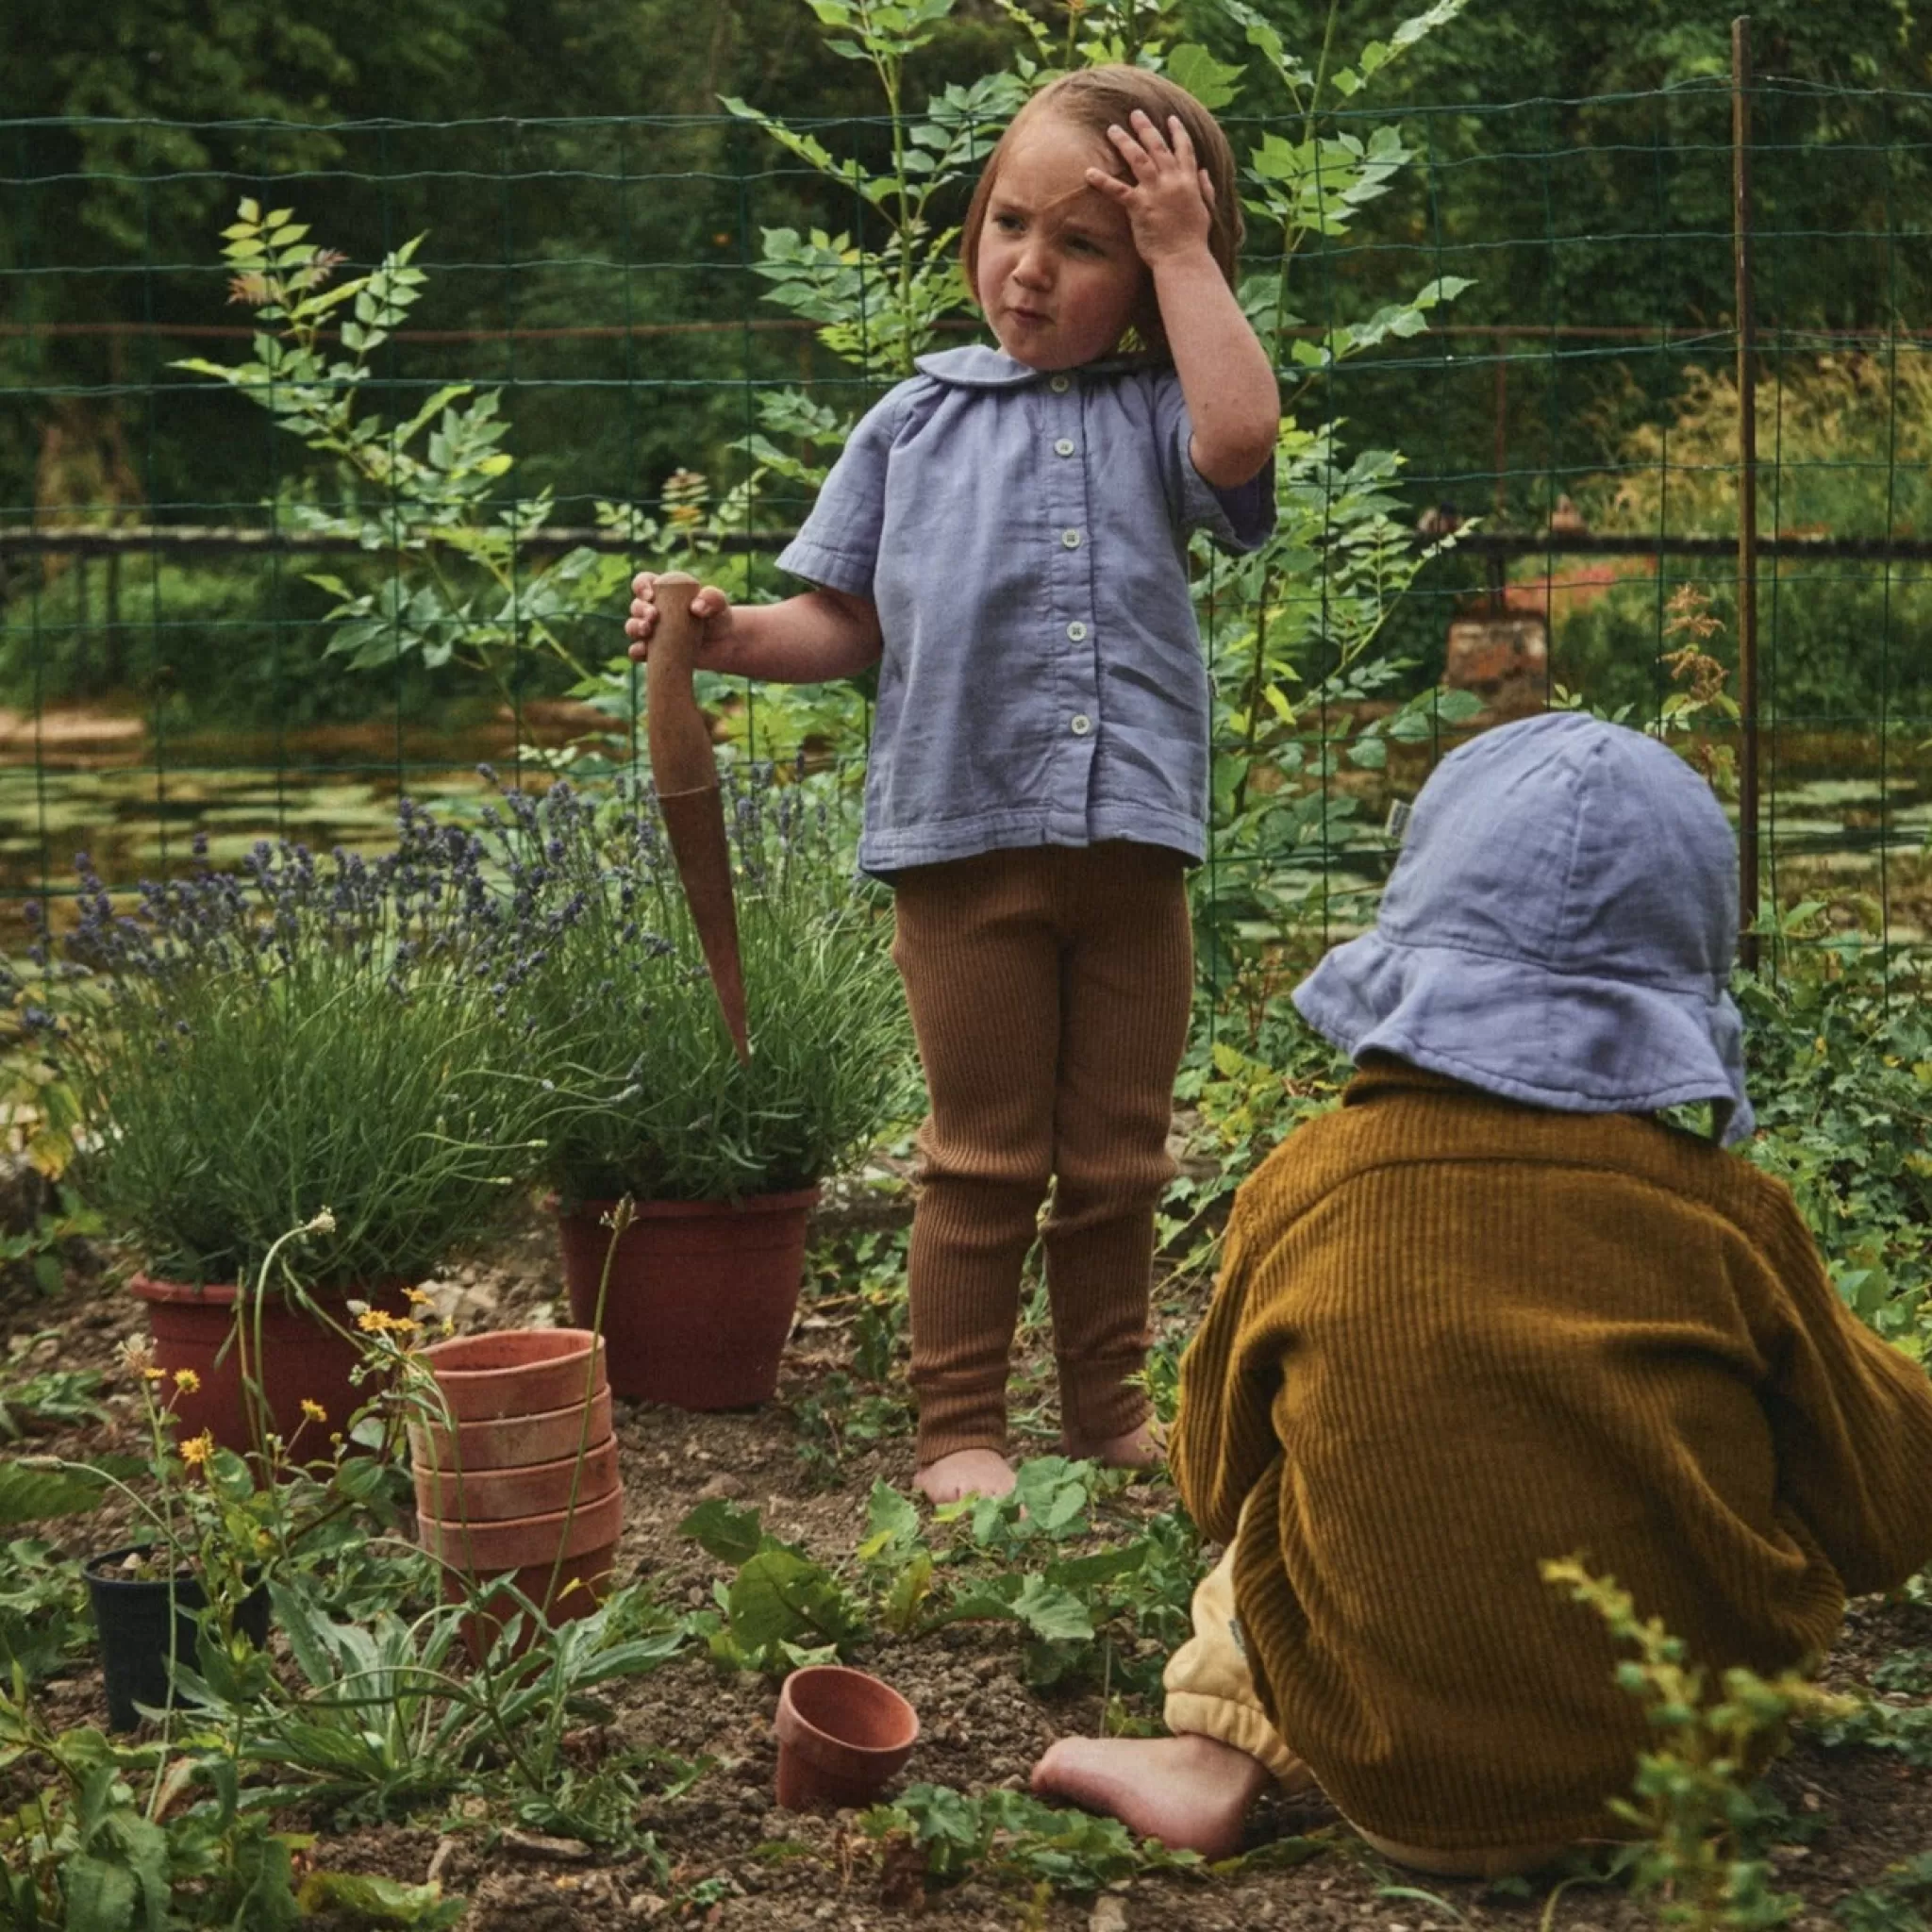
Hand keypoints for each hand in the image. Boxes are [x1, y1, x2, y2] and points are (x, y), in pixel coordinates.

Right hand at [624, 573, 733, 662]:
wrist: (723, 644)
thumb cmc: (718, 616)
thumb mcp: (719, 604)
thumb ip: (712, 598)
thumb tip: (696, 607)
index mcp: (663, 591)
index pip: (644, 582)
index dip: (641, 586)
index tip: (651, 595)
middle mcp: (652, 609)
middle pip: (636, 606)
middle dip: (640, 610)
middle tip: (653, 616)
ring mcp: (651, 631)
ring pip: (632, 627)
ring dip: (635, 628)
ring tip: (647, 631)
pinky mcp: (653, 652)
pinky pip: (637, 651)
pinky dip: (637, 651)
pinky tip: (644, 652)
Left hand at [1085, 110, 1213, 268]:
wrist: (1184, 258)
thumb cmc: (1194, 240)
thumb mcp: (1205, 209)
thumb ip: (1204, 188)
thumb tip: (1204, 171)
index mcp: (1189, 180)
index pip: (1184, 149)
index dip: (1177, 132)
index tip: (1171, 118)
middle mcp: (1172, 180)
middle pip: (1157, 146)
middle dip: (1145, 128)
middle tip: (1134, 113)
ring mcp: (1155, 191)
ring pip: (1138, 158)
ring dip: (1124, 142)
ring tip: (1112, 130)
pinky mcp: (1139, 206)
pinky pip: (1118, 189)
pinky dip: (1102, 181)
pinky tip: (1089, 172)